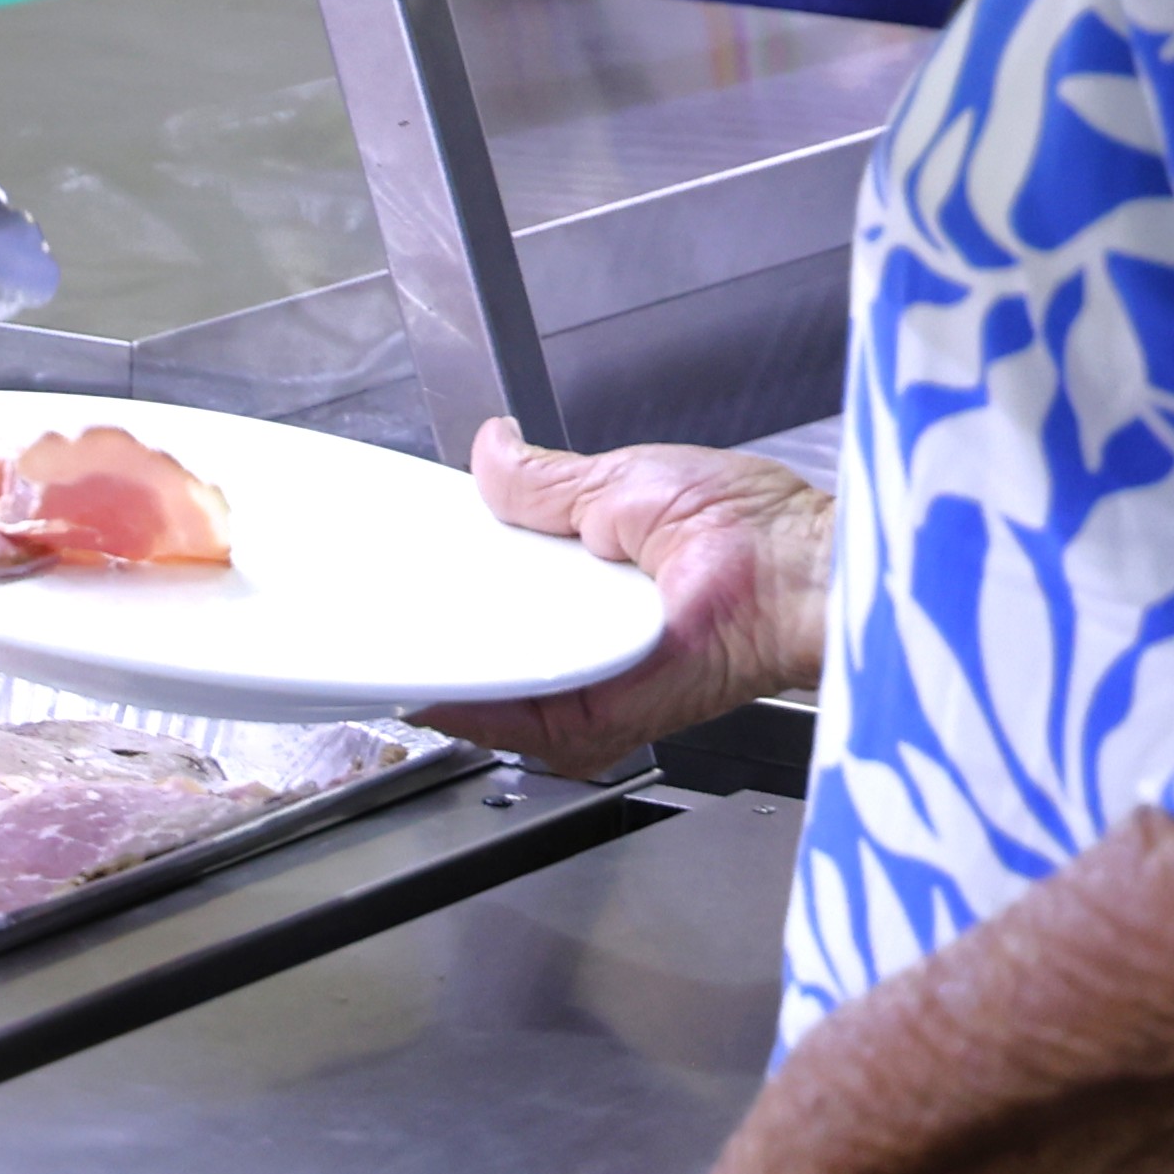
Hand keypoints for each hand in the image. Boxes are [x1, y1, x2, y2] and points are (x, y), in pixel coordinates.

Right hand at [413, 421, 832, 767]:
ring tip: (390, 635)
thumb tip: (490, 452)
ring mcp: (594, 686)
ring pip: (496, 689)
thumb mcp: (616, 481)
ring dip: (444, 665)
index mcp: (596, 581)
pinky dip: (474, 705)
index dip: (459, 575)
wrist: (792, 571)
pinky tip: (431, 682)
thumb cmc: (746, 523)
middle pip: (493, 643)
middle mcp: (592, 640)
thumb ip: (542, 483)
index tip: (408, 559)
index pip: (508, 587)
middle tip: (382, 596)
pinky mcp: (600, 718)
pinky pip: (522, 721)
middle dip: (437, 621)